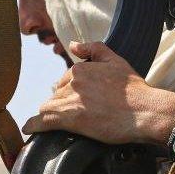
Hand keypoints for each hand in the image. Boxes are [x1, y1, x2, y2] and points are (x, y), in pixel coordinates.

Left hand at [22, 41, 174, 144]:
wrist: (144, 111)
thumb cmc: (134, 89)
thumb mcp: (116, 61)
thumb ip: (94, 49)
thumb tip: (73, 45)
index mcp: (80, 69)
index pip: (66, 80)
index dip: (74, 91)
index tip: (84, 101)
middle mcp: (71, 82)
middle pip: (57, 94)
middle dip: (65, 102)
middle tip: (81, 113)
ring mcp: (69, 100)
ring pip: (49, 107)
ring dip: (54, 115)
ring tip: (63, 123)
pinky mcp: (68, 119)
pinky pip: (42, 121)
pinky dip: (34, 125)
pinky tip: (30, 129)